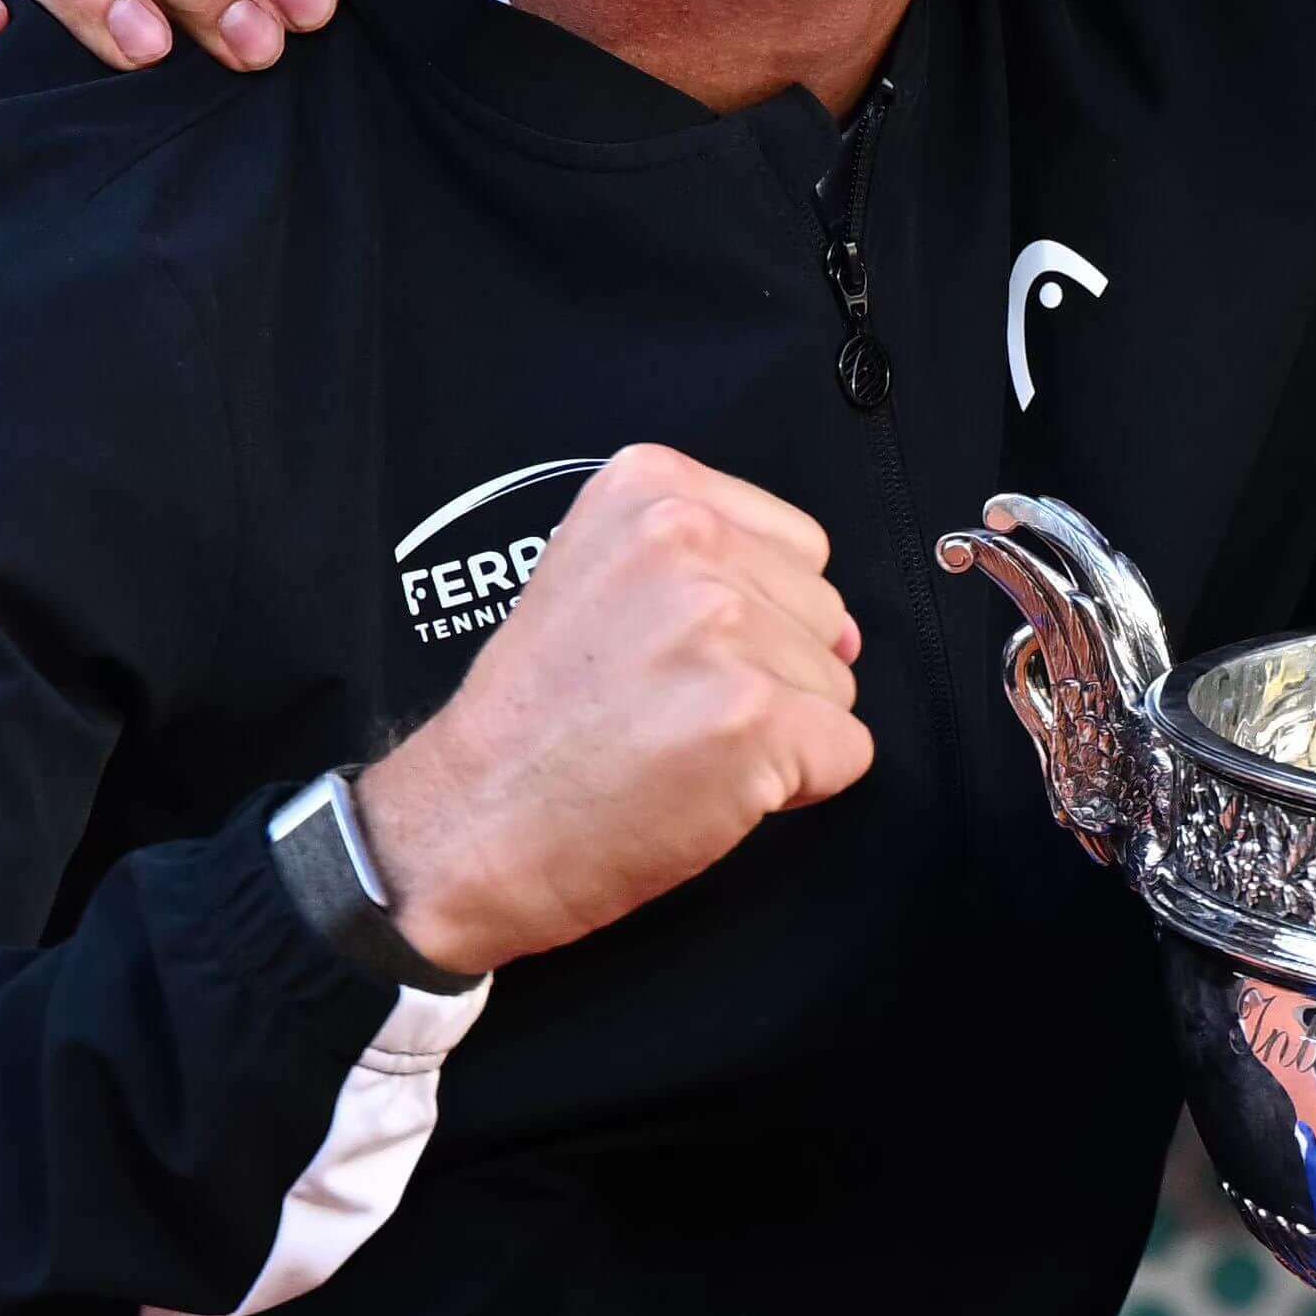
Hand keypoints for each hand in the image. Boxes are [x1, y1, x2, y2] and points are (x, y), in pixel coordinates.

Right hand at [348, 449, 868, 970]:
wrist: (469, 825)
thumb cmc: (532, 723)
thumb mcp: (599, 578)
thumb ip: (718, 569)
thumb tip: (847, 627)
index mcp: (648, 489)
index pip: (798, 546)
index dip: (755, 617)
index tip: (673, 653)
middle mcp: (684, 541)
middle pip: (824, 614)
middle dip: (769, 674)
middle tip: (667, 708)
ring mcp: (719, 627)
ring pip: (837, 686)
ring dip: (777, 732)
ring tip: (676, 745)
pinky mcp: (749, 717)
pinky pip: (845, 753)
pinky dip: (796, 787)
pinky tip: (708, 787)